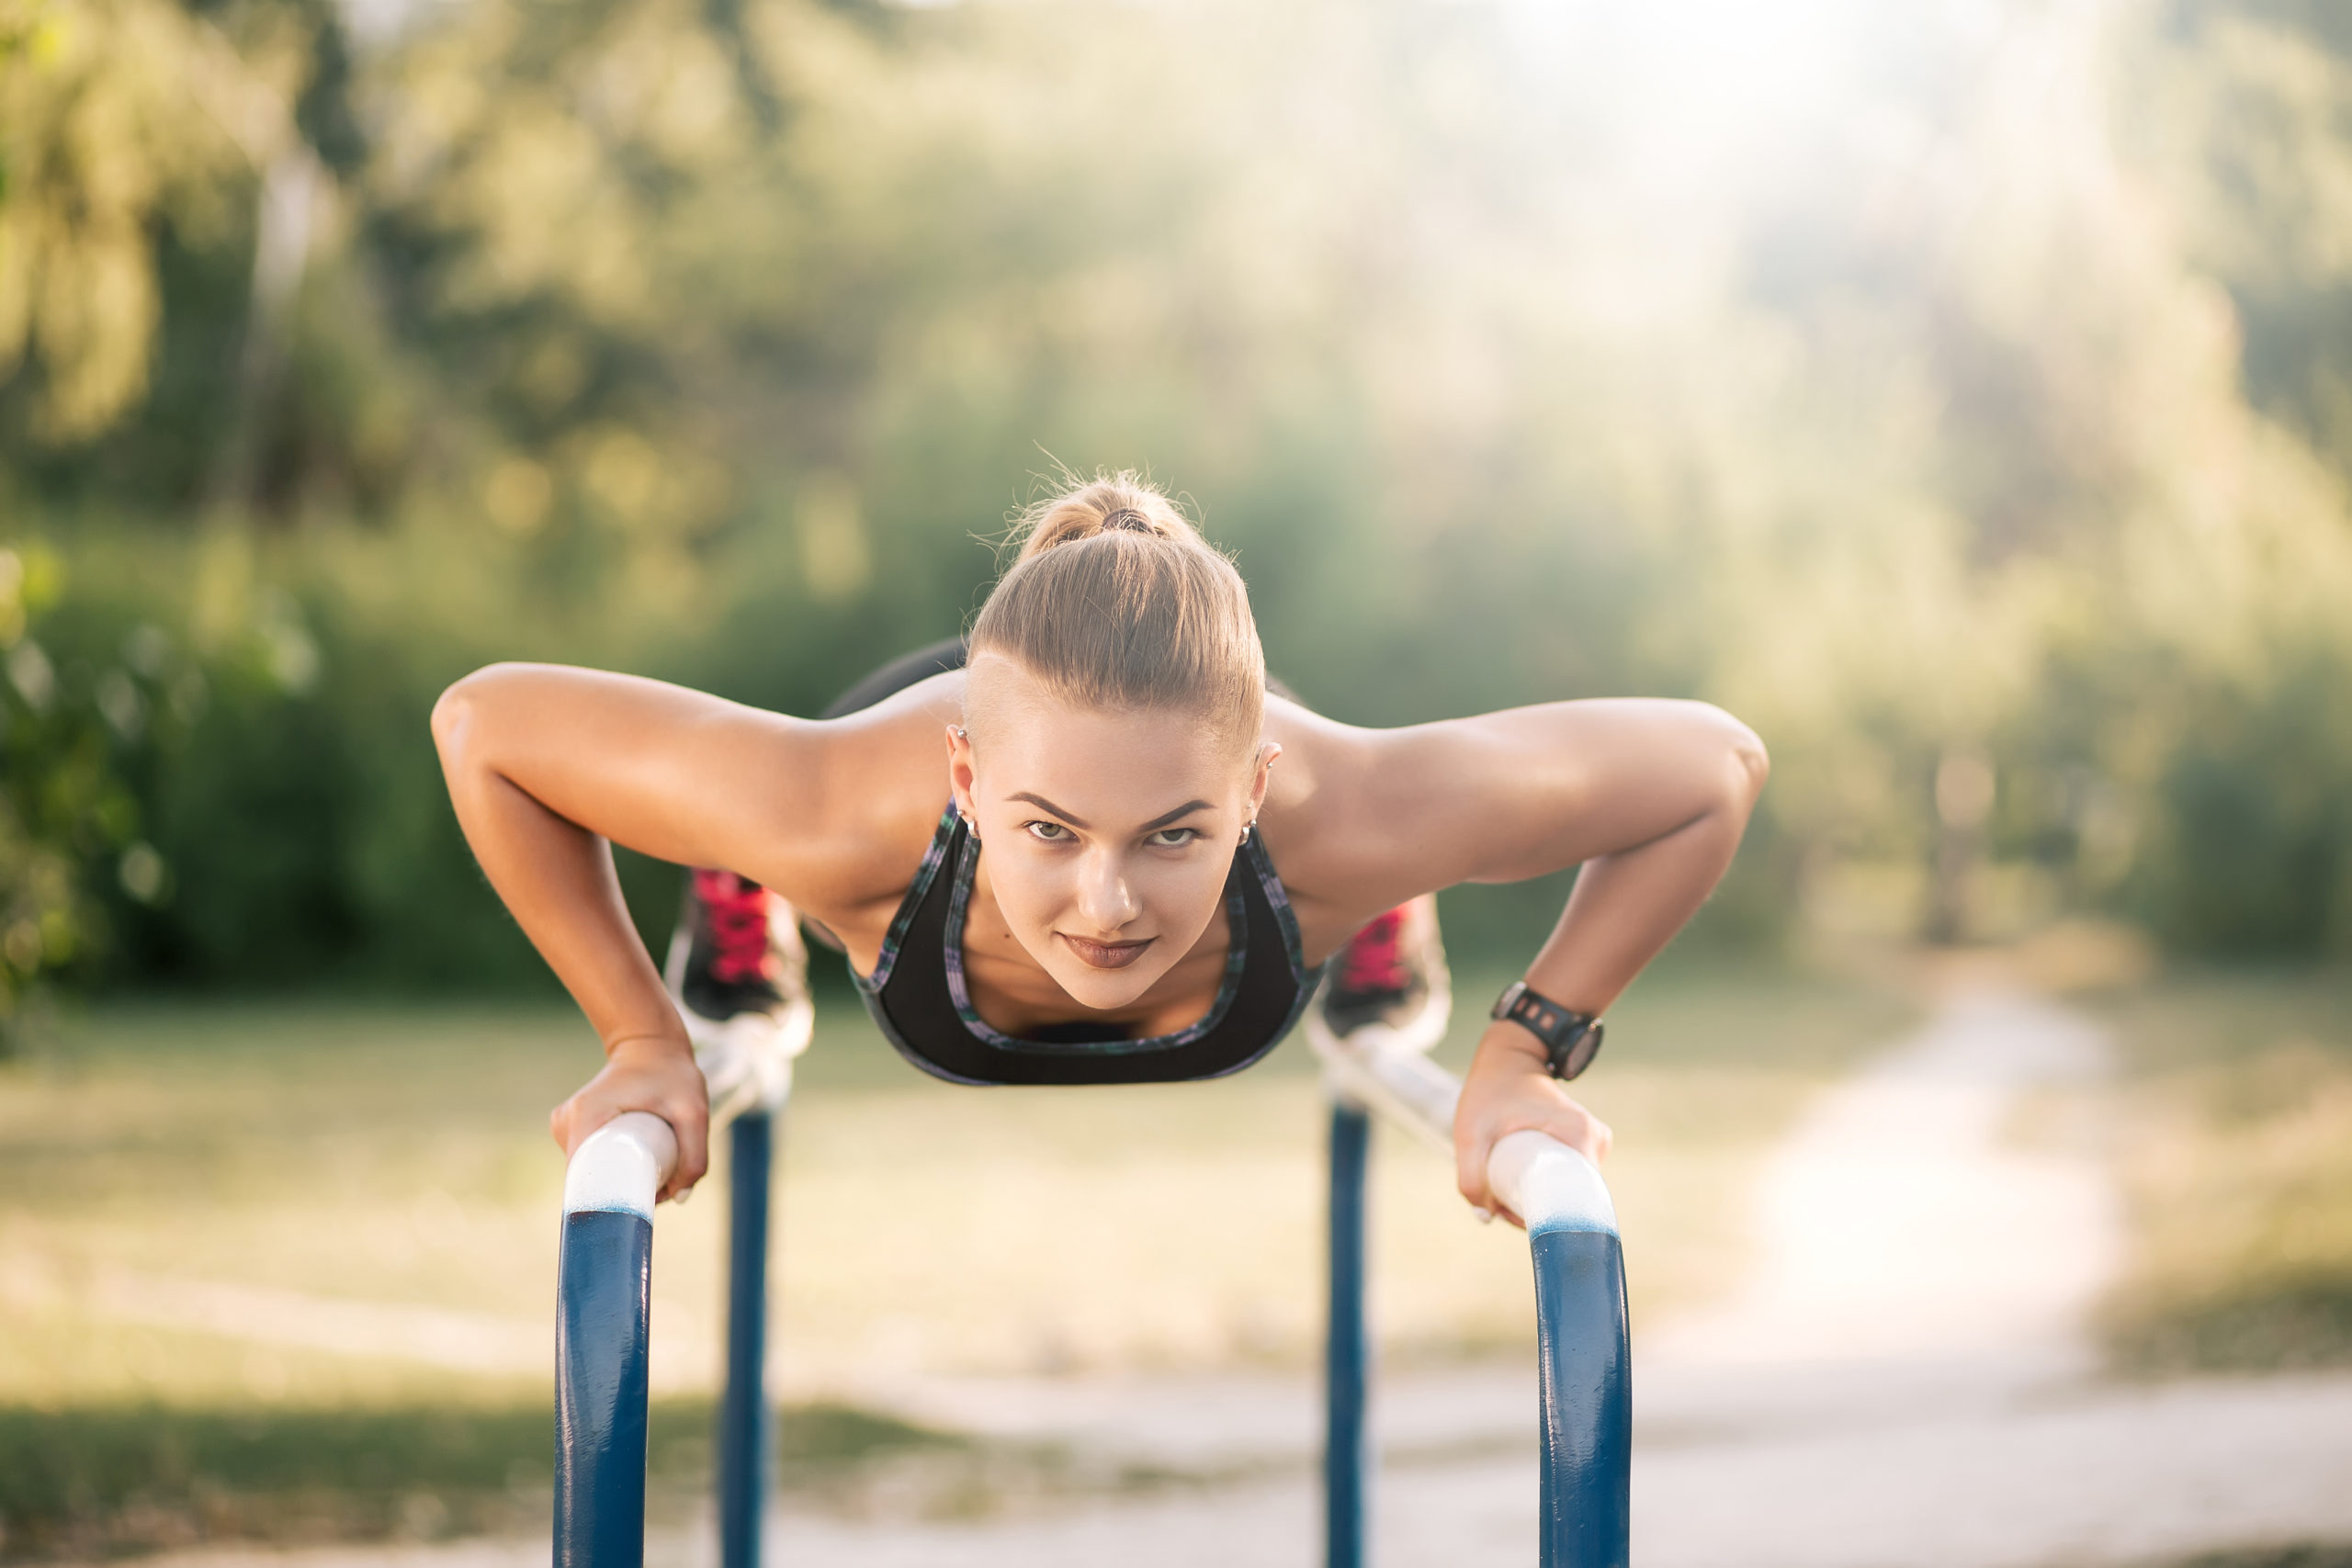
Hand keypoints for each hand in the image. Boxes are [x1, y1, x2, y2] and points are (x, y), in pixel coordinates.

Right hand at [550, 1032, 710, 1203]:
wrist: (651, 1046)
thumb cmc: (672, 1074)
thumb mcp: (693, 1110)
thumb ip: (695, 1154)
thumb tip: (678, 1198)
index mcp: (585, 1117)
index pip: (584, 1178)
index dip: (605, 1203)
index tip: (634, 1214)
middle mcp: (566, 1124)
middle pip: (588, 1179)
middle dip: (620, 1195)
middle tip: (658, 1191)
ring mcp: (566, 1127)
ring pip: (589, 1172)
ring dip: (617, 1182)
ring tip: (653, 1175)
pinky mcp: (572, 1130)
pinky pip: (589, 1161)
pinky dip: (611, 1171)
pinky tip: (636, 1171)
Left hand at [1453, 1020, 1611, 1226]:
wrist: (1508, 1057)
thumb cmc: (1490, 1090)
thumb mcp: (1470, 1131)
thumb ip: (1470, 1176)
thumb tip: (1486, 1217)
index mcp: (1580, 1135)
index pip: (1576, 1198)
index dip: (1545, 1217)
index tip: (1515, 1216)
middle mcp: (1596, 1139)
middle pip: (1572, 1196)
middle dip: (1537, 1209)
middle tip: (1502, 1205)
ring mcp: (1595, 1141)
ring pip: (1570, 1188)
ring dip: (1541, 1197)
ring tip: (1507, 1192)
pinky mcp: (1587, 1142)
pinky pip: (1570, 1175)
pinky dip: (1547, 1184)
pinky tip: (1522, 1184)